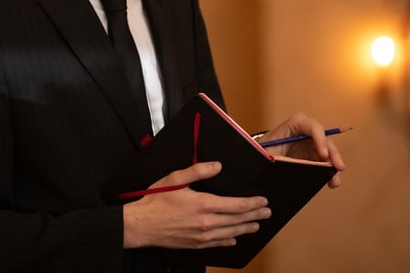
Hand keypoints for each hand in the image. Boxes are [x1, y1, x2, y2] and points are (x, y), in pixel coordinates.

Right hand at [122, 162, 271, 248]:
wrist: (142, 225)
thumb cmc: (156, 201)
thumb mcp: (176, 178)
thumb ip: (198, 170)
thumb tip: (217, 166)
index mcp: (204, 204)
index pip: (237, 205)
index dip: (253, 203)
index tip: (263, 201)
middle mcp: (206, 222)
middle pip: (238, 220)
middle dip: (255, 215)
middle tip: (266, 213)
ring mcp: (202, 236)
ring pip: (231, 233)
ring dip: (246, 228)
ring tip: (256, 225)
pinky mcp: (196, 244)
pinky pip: (218, 243)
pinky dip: (229, 240)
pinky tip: (234, 238)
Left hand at [260, 112, 346, 187]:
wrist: (258, 155)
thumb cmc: (262, 149)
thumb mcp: (269, 153)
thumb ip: (281, 158)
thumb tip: (292, 165)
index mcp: (294, 125)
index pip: (313, 126)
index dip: (320, 139)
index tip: (324, 155)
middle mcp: (306, 132)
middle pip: (325, 139)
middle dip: (333, 153)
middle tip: (338, 167)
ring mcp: (311, 144)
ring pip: (328, 152)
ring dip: (333, 166)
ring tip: (335, 181)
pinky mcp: (312, 155)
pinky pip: (324, 162)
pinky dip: (329, 172)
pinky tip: (331, 182)